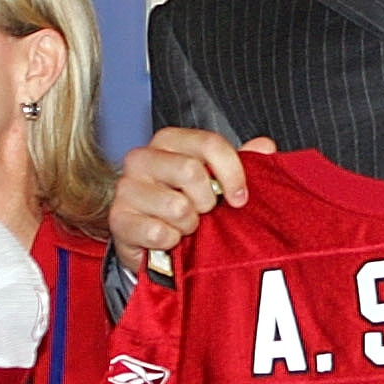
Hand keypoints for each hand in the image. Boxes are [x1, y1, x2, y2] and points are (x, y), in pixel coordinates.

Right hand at [109, 128, 275, 257]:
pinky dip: (171, 241)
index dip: (232, 173)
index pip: (208, 144)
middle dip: (207, 202)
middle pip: (191, 172)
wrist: (152, 242)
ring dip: (189, 225)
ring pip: (177, 206)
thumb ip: (242, 161)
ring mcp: (126, 187)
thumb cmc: (184, 203)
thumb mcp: (215, 181)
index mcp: (169, 141)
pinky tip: (168, 239)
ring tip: (184, 226)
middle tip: (204, 213)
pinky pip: (159, 232)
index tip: (240, 198)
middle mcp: (142, 158)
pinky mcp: (118, 218)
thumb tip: (265, 147)